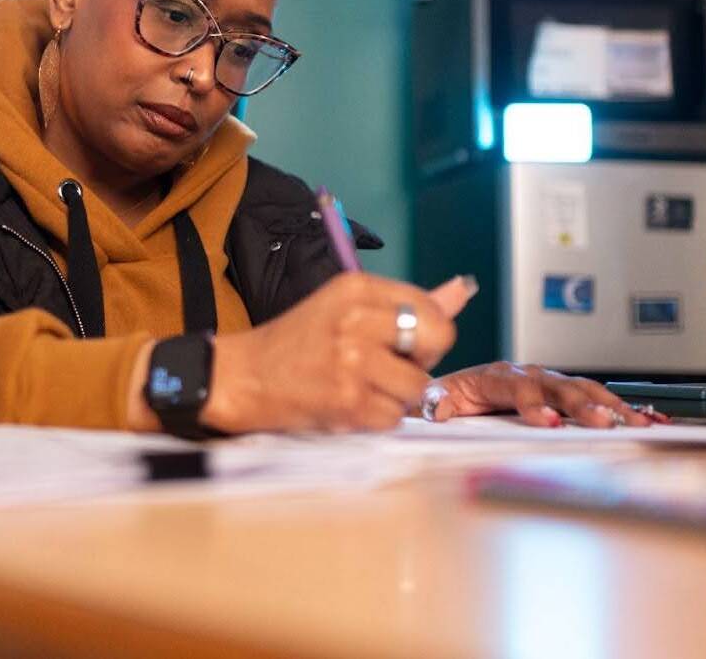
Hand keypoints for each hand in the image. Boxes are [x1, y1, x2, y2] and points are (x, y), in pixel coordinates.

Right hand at [202, 274, 472, 433]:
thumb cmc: (299, 342)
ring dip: (396, 396)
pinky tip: (348, 405)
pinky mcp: (346, 400)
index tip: (401, 344)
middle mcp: (356, 318)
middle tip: (389, 368)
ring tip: (363, 388)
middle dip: (420, 362)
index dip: (427, 334)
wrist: (243, 377)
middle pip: (436, 342)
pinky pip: (393, 417)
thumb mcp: (348, 306)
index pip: (431, 310)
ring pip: (418, 387)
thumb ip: (407, 303)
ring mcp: (352, 360)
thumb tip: (461, 291)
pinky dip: (375, 419)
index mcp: (357, 287)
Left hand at [423, 362, 669, 427]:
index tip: (547, 422)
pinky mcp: (559, 393)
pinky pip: (591, 396)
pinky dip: (617, 406)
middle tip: (602, 423)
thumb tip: (440, 409)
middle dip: (581, 405)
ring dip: (608, 405)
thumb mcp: (435, 399)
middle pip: (557, 387)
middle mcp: (525, 374)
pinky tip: (643, 417)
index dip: (533, 404)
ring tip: (633, 421)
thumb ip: (438, 403)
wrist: (452, 388)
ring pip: (581, 388)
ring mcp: (545, 382)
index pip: (517, 387)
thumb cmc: (448, 395)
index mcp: (495, 375)